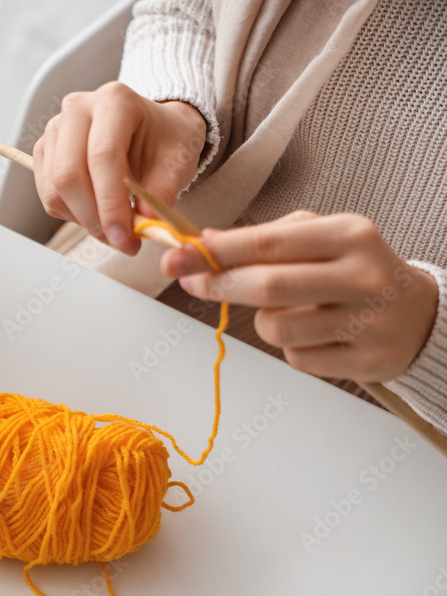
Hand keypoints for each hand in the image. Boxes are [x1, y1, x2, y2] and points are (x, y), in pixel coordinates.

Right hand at [33, 82, 205, 254]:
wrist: (151, 129)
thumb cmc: (165, 140)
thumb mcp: (178, 162)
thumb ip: (162, 193)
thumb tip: (144, 224)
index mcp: (115, 101)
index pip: (102, 156)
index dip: (110, 202)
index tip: (124, 237)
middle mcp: (78, 108)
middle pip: (69, 173)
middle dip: (94, 218)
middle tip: (121, 242)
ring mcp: (55, 129)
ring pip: (55, 189)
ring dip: (84, 220)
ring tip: (114, 228)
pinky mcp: (45, 151)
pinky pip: (49, 194)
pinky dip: (72, 215)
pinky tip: (97, 213)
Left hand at [160, 211, 438, 381]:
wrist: (418, 314)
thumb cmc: (352, 268)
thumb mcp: (321, 237)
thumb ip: (265, 238)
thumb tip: (204, 242)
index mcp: (350, 235)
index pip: (268, 244)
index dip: (215, 253)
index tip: (177, 257)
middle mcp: (364, 276)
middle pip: (267, 287)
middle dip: (218, 285)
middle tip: (190, 282)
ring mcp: (369, 322)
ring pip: (276, 328)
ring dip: (263, 321)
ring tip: (286, 310)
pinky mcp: (368, 361)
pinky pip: (297, 358)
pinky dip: (291, 346)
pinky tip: (315, 333)